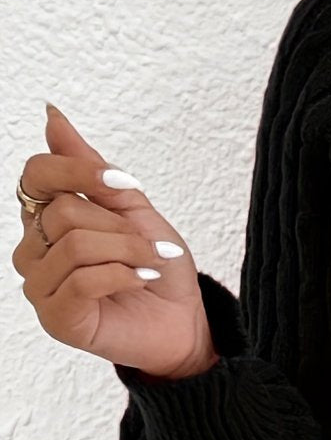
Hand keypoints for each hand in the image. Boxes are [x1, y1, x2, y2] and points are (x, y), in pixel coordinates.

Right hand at [12, 102, 218, 379]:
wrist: (185, 322)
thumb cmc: (158, 268)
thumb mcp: (132, 209)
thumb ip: (90, 168)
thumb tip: (53, 116)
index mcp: (47, 218)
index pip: (37, 175)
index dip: (79, 172)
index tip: (125, 184)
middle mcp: (34, 249)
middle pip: (63, 212)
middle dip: (119, 227)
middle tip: (150, 246)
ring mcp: (40, 286)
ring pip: (74, 246)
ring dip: (126, 252)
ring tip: (150, 264)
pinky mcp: (57, 319)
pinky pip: (82, 282)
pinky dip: (123, 276)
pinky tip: (141, 280)